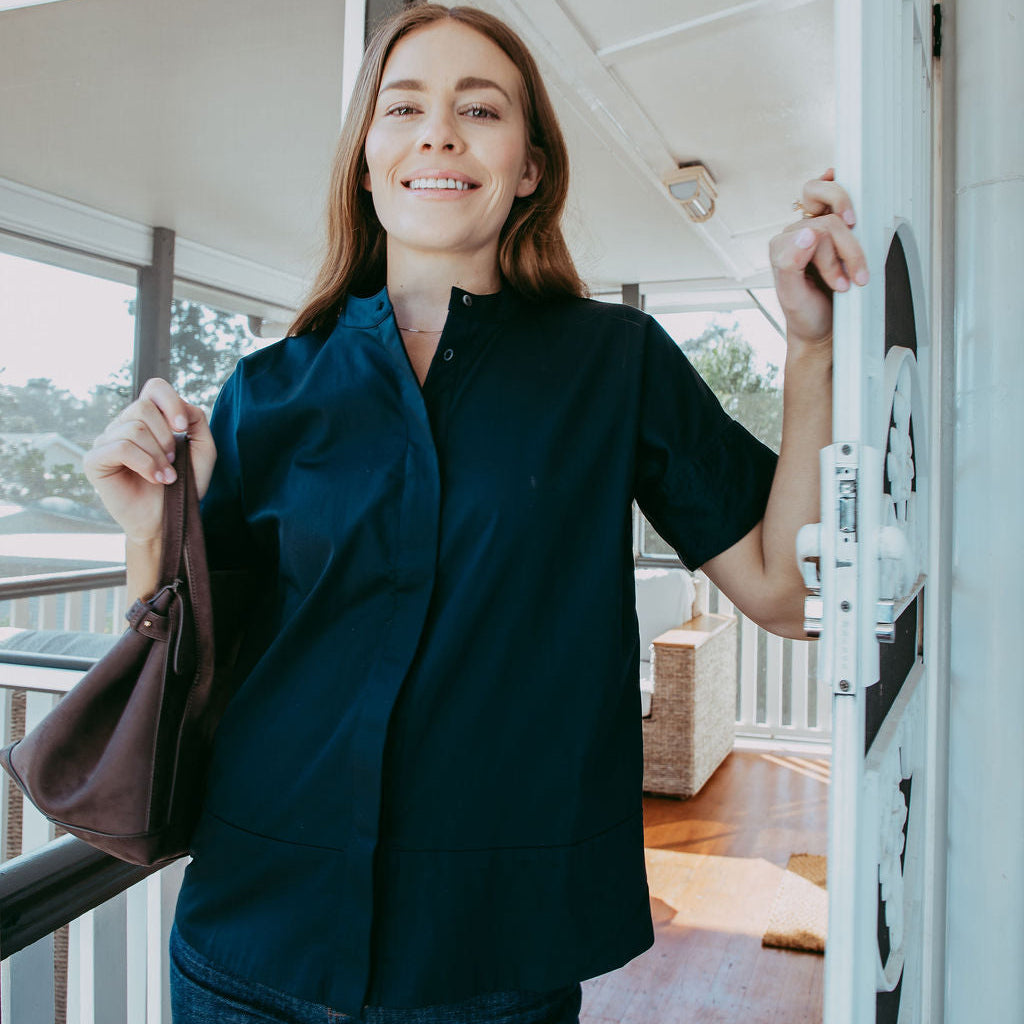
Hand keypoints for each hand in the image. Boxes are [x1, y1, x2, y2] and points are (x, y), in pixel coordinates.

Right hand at [84, 378, 216, 545]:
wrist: (167, 519)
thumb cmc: (183, 486)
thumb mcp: (203, 451)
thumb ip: (197, 422)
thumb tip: (182, 405)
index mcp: (148, 418)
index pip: (155, 387)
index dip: (171, 402)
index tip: (182, 427)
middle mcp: (124, 425)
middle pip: (143, 407)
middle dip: (166, 436)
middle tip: (173, 460)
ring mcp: (106, 441)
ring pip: (134, 429)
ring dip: (158, 456)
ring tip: (166, 476)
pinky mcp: (94, 460)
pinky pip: (120, 447)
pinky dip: (145, 464)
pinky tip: (155, 479)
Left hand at [769, 169, 868, 347]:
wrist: (822, 329)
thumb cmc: (805, 315)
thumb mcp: (792, 297)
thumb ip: (790, 265)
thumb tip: (807, 231)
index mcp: (781, 249)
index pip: (813, 233)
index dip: (832, 259)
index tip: (842, 283)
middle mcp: (795, 237)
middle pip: (829, 223)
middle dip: (846, 253)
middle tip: (851, 278)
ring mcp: (814, 232)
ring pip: (840, 219)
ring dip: (853, 250)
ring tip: (855, 276)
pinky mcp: (832, 233)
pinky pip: (831, 199)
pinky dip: (837, 191)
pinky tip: (837, 175)